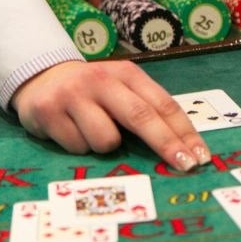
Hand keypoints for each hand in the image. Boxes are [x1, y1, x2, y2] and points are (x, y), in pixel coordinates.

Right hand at [11, 60, 209, 169]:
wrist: (40, 78)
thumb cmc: (92, 93)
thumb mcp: (121, 91)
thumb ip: (146, 111)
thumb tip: (182, 149)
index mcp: (127, 74)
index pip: (163, 104)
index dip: (184, 132)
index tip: (200, 156)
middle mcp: (101, 80)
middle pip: (141, 116)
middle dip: (167, 144)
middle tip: (186, 166)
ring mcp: (73, 94)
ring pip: (105, 140)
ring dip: (104, 146)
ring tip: (91, 131)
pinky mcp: (47, 111)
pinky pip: (77, 147)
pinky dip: (78, 147)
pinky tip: (69, 130)